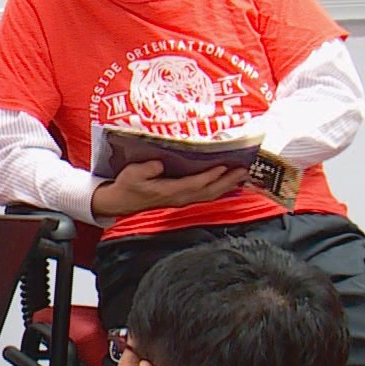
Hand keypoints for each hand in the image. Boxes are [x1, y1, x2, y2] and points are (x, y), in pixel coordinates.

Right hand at [91, 160, 249, 217]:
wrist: (121, 202)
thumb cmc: (127, 185)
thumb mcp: (131, 174)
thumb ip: (146, 169)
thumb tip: (160, 163)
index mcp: (168, 191)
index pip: (194, 184)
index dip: (209, 176)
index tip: (223, 166)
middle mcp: (179, 198)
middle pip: (208, 191)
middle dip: (226, 181)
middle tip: (243, 170)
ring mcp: (182, 200)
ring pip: (210, 194)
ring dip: (227, 186)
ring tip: (242, 176)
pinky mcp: (183, 200)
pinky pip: (206, 196)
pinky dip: (219, 190)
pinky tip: (228, 184)